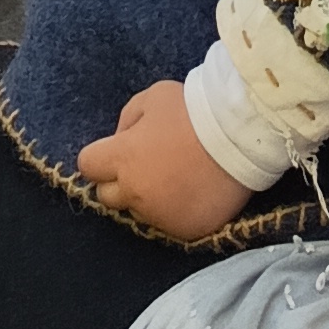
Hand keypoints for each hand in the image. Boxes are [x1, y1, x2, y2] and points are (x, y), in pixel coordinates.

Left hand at [76, 81, 250, 241]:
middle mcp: (135, 192)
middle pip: (107, 196)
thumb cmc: (193, 110)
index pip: (88, 166)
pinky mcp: (185, 231)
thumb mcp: (153, 97)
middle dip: (119, 181)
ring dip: (148, 198)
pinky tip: (192, 192)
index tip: (117, 152)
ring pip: (140, 212)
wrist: (240, 136)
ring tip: (176, 177)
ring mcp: (160, 216)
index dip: (100, 157)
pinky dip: (176, 211)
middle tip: (146, 166)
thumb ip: (129, 119)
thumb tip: (123, 139)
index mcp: (122, 157)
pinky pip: (169, 225)